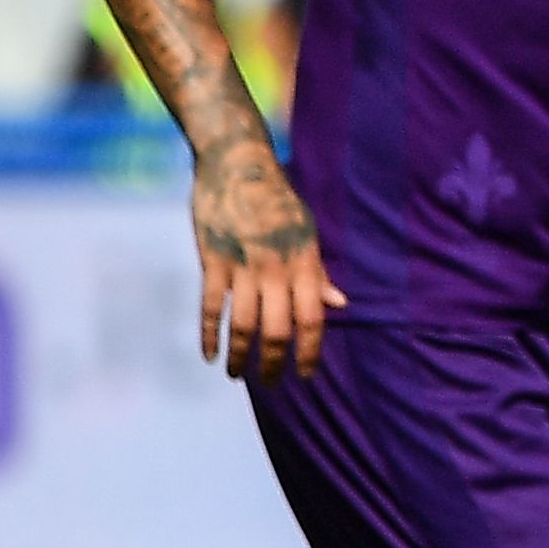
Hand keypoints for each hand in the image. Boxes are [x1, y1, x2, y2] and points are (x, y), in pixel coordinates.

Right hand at [191, 150, 345, 382]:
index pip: (313, 320)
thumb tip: (339, 304)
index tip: (304, 375)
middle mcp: (277, 270)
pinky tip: (210, 354)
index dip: (309, 352)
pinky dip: (209, 333)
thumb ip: (318, 272)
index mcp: (305, 264)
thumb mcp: (308, 233)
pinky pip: (210, 305)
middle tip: (269, 383)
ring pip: (243, 324)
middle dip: (273, 363)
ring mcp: (243, 266)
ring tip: (237, 375)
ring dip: (240, 355)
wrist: (238, 165)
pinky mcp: (212, 260)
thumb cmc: (278, 201)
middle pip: (277, 329)